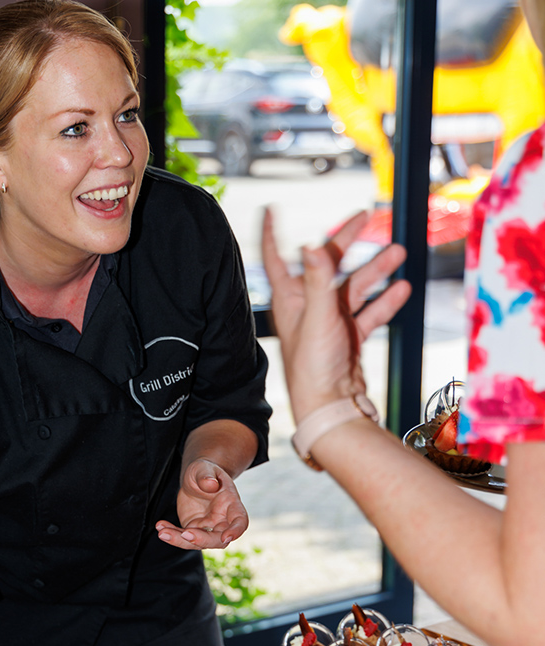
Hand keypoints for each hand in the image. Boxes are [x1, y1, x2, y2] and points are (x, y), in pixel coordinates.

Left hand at [156, 458, 248, 549]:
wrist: (196, 477)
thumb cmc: (204, 471)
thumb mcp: (204, 468)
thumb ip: (207, 476)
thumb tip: (210, 485)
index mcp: (232, 505)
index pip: (240, 521)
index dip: (236, 531)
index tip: (226, 537)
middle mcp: (222, 520)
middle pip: (218, 539)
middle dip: (202, 540)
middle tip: (185, 533)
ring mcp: (208, 527)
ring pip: (198, 542)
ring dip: (180, 540)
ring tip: (163, 532)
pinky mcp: (194, 529)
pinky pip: (183, 537)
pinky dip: (171, 534)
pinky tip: (160, 526)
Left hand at [262, 207, 410, 421]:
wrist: (331, 407)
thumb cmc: (314, 367)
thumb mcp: (317, 317)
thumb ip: (319, 280)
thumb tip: (310, 244)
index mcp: (289, 300)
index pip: (275, 258)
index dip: (270, 234)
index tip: (270, 211)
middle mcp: (307, 308)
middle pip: (325, 265)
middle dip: (345, 239)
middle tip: (365, 215)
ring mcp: (329, 323)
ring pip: (353, 288)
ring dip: (375, 270)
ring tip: (398, 252)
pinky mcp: (347, 338)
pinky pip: (368, 313)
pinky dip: (384, 301)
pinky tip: (402, 289)